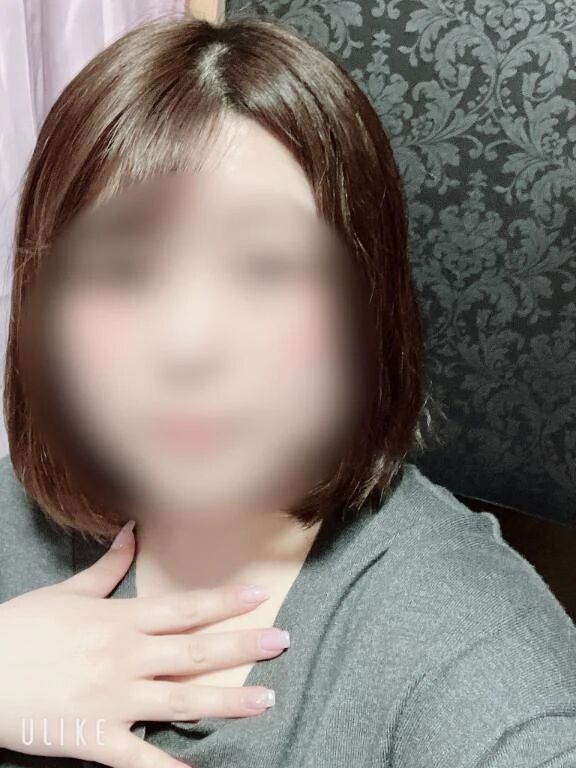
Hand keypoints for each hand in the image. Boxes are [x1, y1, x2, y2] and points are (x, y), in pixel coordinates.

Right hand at [0, 520, 283, 767]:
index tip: (260, 596)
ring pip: (181, 699)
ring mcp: (113, 698)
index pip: (184, 609)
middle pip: (195, 651)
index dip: (225, 602)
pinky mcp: (94, 736)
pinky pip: (138, 758)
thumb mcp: (68, 592)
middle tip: (282, 643)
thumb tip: (133, 531)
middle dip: (242, 647)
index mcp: (120, 620)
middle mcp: (126, 657)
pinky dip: (168, 767)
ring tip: (267, 700)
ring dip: (227, 700)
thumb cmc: (23, 628)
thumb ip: (109, 566)